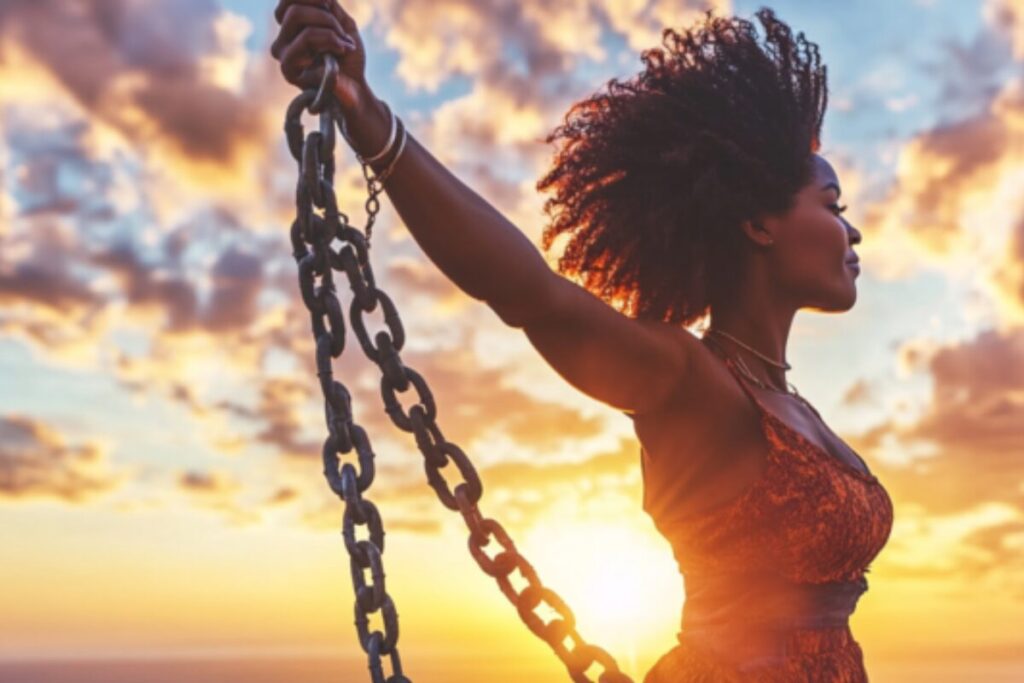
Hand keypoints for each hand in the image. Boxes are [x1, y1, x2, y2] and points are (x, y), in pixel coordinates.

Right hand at [270, 0, 369, 114]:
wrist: (357, 87)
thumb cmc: (348, 57)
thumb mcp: (342, 23)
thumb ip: (328, 5)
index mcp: (290, 30)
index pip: (287, 1)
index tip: (331, 6)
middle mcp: (281, 41)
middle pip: (292, 7)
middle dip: (325, 15)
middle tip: (342, 34)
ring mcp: (282, 55)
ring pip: (296, 16)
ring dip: (329, 27)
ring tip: (343, 45)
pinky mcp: (287, 68)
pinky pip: (306, 37)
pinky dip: (330, 39)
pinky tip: (339, 53)